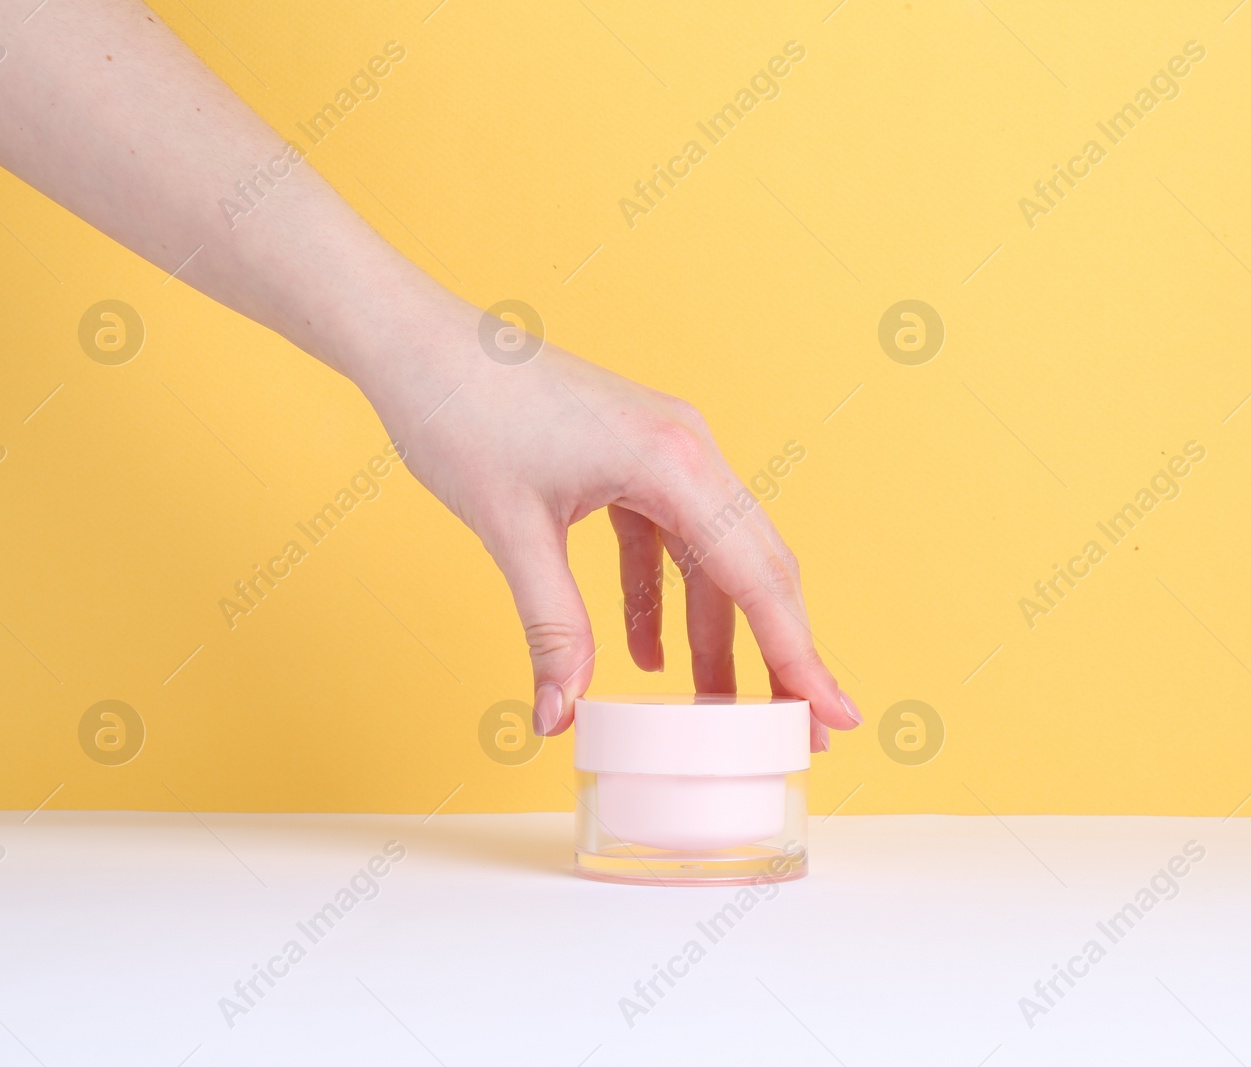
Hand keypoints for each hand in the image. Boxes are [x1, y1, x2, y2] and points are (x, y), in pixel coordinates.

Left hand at [357, 308, 862, 750]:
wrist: (418, 340)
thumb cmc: (462, 410)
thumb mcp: (512, 530)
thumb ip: (551, 627)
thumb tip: (560, 716)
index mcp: (675, 462)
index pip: (757, 577)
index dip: (799, 655)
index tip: (832, 715)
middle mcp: (687, 451)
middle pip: (757, 568)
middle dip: (777, 651)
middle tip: (798, 732)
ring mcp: (663, 451)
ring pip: (715, 557)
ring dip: (717, 632)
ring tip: (720, 706)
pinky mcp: (631, 457)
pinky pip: (669, 540)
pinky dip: (664, 597)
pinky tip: (648, 654)